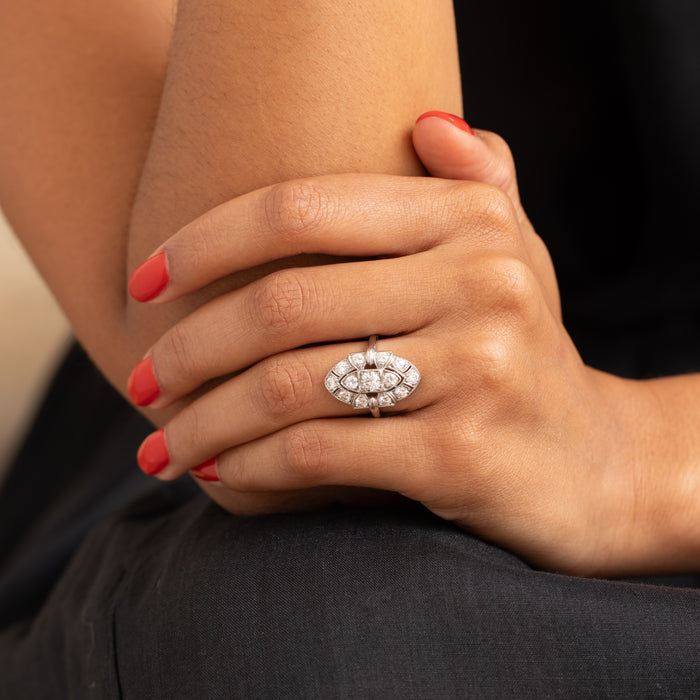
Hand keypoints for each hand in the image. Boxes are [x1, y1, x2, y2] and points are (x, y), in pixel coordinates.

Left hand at [126, 114, 644, 574]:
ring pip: (286, 388)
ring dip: (203, 422)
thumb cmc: (530, 356)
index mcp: (472, 224)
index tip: (142, 283)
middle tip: (143, 382)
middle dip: (185, 349)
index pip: (301, 209)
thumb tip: (425, 119)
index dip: (203, 242)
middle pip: (280, 305)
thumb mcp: (517, 257)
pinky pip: (318, 453)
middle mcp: (480, 285)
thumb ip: (478, 183)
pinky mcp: (461, 455)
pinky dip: (252, 468)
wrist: (599, 466)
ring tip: (161, 445)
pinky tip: (221, 473)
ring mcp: (475, 371)